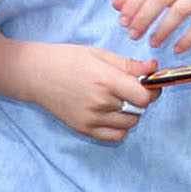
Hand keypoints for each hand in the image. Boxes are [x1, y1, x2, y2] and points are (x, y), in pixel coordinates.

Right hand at [15, 44, 158, 143]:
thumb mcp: (100, 55)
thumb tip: (154, 68)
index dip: (151, 89)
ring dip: (130, 113)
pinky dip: (120, 127)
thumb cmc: (67, 60)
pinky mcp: (84, 130)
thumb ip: (129, 65)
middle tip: (128, 88)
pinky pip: (116, 136)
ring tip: (116, 100)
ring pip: (130, 123)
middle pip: (139, 110)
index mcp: (105, 80)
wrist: (35, 75)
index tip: (148, 84)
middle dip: (140, 99)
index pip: (144, 96)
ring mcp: (91, 119)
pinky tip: (111, 114)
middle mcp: (99, 102)